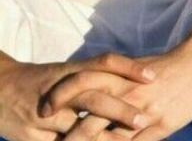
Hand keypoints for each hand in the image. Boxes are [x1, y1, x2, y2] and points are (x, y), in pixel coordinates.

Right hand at [0, 53, 154, 140]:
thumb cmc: (43, 80)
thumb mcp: (69, 72)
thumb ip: (97, 75)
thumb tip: (134, 79)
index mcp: (71, 70)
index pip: (105, 63)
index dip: (129, 68)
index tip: (153, 75)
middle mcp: (60, 90)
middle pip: (93, 98)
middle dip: (120, 110)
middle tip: (144, 118)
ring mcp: (45, 115)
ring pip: (77, 128)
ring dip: (102, 138)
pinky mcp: (32, 137)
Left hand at [43, 43, 191, 140]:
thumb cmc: (168, 66)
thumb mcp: (138, 70)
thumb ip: (118, 80)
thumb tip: (96, 87)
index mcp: (118, 76)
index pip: (80, 85)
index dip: (59, 97)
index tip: (41, 109)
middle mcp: (125, 94)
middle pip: (88, 118)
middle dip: (67, 137)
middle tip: (51, 139)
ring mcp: (141, 112)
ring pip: (105, 140)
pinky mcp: (157, 126)